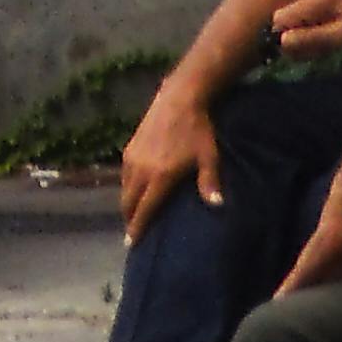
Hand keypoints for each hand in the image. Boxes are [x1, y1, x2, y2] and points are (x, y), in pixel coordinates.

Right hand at [117, 78, 225, 242]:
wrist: (179, 98)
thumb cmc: (197, 130)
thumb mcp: (208, 156)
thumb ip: (210, 182)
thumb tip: (218, 206)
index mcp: (159, 177)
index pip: (144, 210)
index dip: (137, 228)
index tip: (131, 244)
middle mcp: (141, 170)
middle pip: (128, 202)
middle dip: (129, 219)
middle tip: (132, 231)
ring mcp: (132, 157)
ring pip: (124, 188)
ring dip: (127, 202)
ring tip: (133, 212)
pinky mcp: (129, 146)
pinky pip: (124, 174)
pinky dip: (126, 186)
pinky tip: (134, 187)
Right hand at [266, 0, 341, 57]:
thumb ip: (313, 38)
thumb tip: (282, 42)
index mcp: (314, 0)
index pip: (279, 18)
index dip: (282, 37)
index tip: (296, 54)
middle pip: (289, 22)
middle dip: (296, 40)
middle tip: (317, 54)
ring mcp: (322, 0)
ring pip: (301, 24)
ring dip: (308, 40)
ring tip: (329, 48)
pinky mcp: (331, 7)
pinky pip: (313, 24)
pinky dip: (318, 36)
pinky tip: (335, 43)